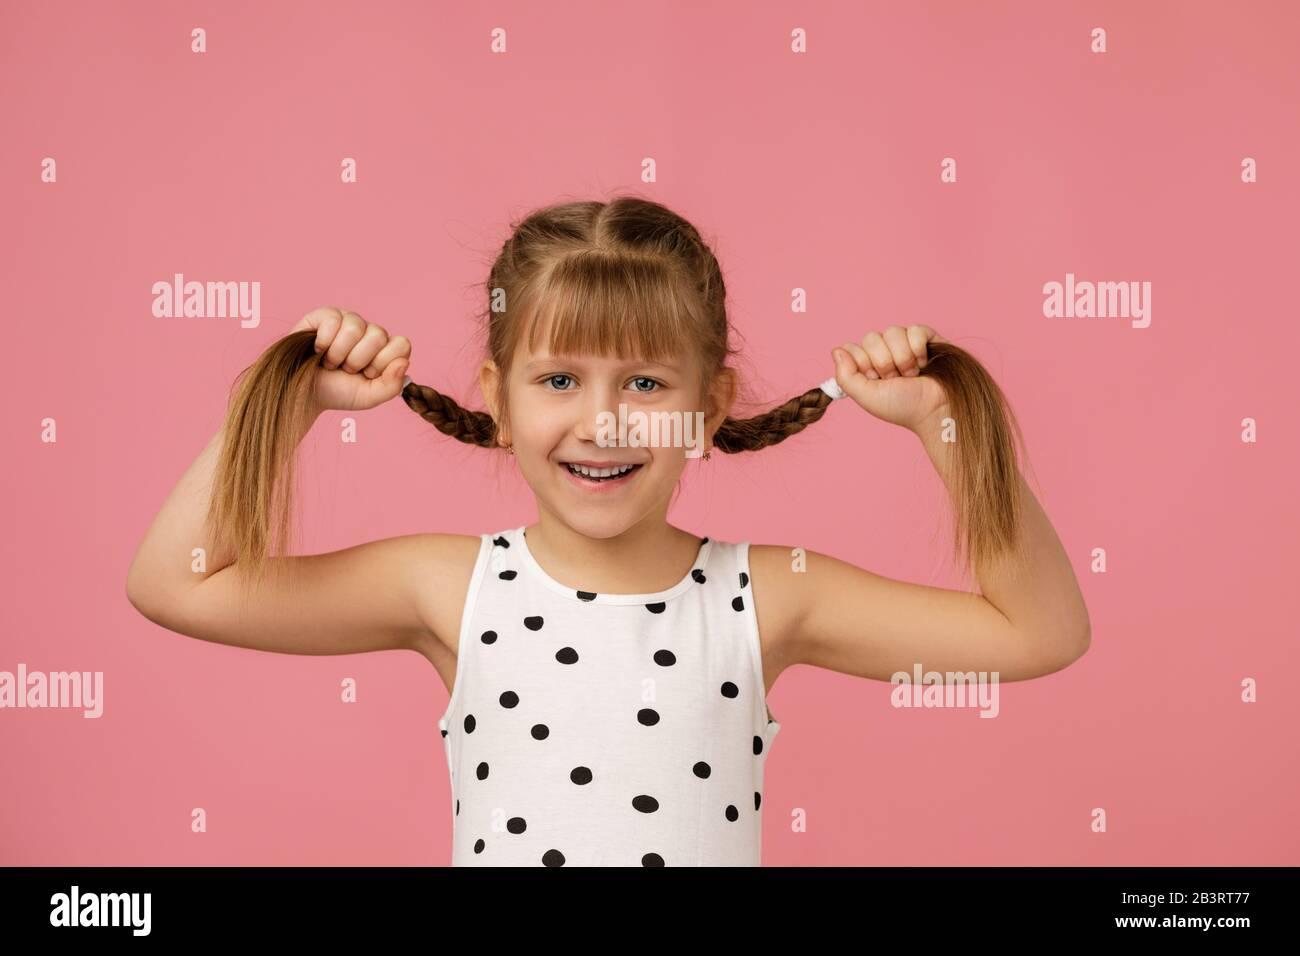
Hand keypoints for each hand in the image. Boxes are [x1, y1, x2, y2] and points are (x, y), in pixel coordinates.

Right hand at [290, 307, 411, 412]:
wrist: (304, 393)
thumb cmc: (339, 392)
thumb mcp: (369, 396)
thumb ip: (392, 385)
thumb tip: (403, 362)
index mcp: (385, 349)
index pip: (402, 344)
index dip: (383, 362)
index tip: (367, 374)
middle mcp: (370, 331)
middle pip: (378, 335)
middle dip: (358, 360)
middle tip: (346, 369)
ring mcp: (349, 320)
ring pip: (355, 327)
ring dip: (339, 353)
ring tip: (331, 362)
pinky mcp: (326, 315)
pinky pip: (333, 321)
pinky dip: (323, 342)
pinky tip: (318, 350)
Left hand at [830, 325, 949, 430]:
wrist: (936, 409)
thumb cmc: (903, 407)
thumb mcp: (867, 396)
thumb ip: (846, 376)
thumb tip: (836, 350)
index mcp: (867, 364)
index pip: (852, 347)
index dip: (863, 363)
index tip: (875, 380)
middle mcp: (884, 351)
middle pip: (871, 337)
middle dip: (884, 363)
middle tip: (896, 380)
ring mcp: (904, 343)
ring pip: (892, 332)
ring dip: (903, 358)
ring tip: (912, 374)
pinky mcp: (925, 337)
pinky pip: (914, 330)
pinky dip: (918, 350)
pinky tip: (924, 363)